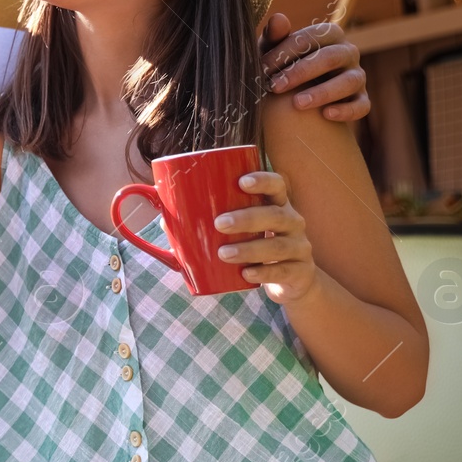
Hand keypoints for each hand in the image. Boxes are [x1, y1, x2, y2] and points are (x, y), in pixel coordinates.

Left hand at [213, 171, 316, 304]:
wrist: (292, 281)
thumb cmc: (256, 245)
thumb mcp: (242, 230)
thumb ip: (206, 218)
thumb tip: (160, 207)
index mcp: (278, 205)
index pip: (277, 185)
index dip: (263, 180)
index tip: (240, 181)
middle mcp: (293, 223)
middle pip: (276, 215)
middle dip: (247, 217)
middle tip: (219, 224)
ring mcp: (300, 248)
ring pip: (278, 245)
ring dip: (249, 249)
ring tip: (223, 254)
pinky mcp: (301, 273)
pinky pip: (284, 271)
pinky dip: (264, 273)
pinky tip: (246, 274)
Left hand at [260, 14, 369, 121]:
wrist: (295, 95)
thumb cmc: (284, 64)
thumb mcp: (274, 51)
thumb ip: (275, 36)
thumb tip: (278, 18)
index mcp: (330, 34)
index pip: (312, 37)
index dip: (286, 51)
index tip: (263, 67)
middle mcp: (348, 52)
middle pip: (331, 57)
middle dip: (301, 72)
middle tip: (275, 87)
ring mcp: (357, 76)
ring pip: (349, 81)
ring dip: (323, 92)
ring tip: (297, 103)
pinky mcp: (361, 99)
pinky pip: (362, 105)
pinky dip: (346, 110)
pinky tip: (326, 115)